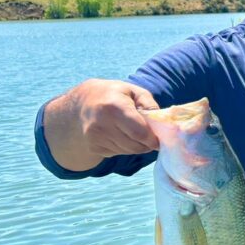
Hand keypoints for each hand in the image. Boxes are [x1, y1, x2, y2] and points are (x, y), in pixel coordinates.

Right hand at [44, 79, 160, 170]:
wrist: (83, 102)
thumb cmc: (115, 95)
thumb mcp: (134, 91)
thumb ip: (150, 105)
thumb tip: (161, 124)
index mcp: (114, 107)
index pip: (139, 132)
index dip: (153, 139)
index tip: (158, 138)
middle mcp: (101, 124)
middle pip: (135, 145)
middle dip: (147, 144)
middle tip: (149, 137)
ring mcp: (95, 137)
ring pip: (128, 151)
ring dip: (136, 146)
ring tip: (133, 132)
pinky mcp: (93, 147)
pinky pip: (118, 153)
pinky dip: (124, 147)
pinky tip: (119, 134)